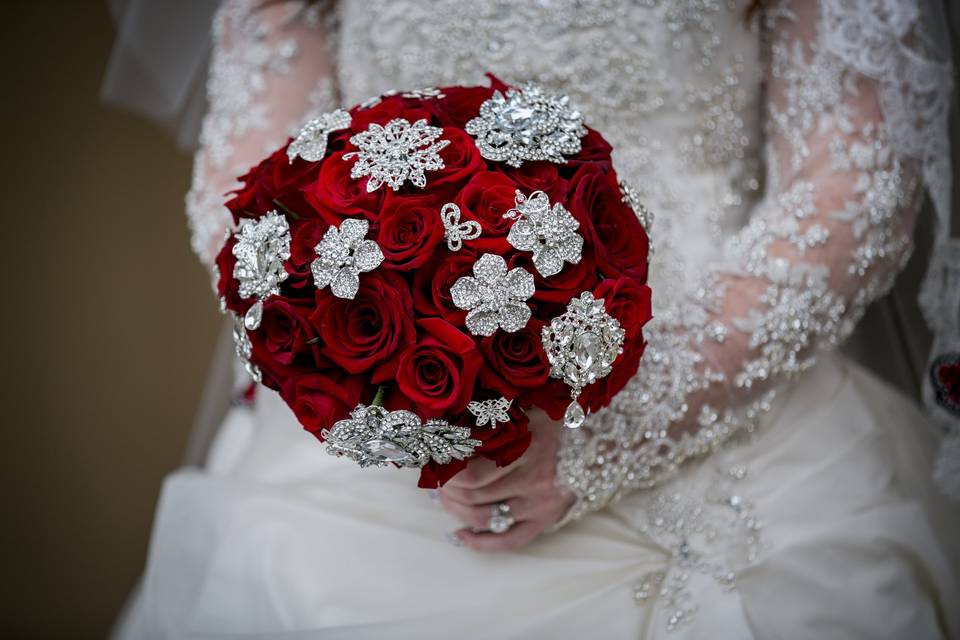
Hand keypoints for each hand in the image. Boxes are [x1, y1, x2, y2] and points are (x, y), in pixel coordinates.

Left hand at [438, 409, 574, 550]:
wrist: (601, 439)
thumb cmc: (556, 418)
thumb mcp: (526, 408)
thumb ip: (494, 417)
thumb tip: (448, 425)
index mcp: (529, 449)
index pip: (474, 475)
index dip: (448, 473)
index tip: (436, 460)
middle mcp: (535, 482)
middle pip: (475, 497)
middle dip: (448, 490)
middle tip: (435, 479)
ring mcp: (542, 505)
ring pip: (485, 518)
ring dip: (457, 510)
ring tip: (444, 498)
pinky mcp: (547, 520)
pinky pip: (510, 541)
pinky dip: (480, 542)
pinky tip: (459, 536)